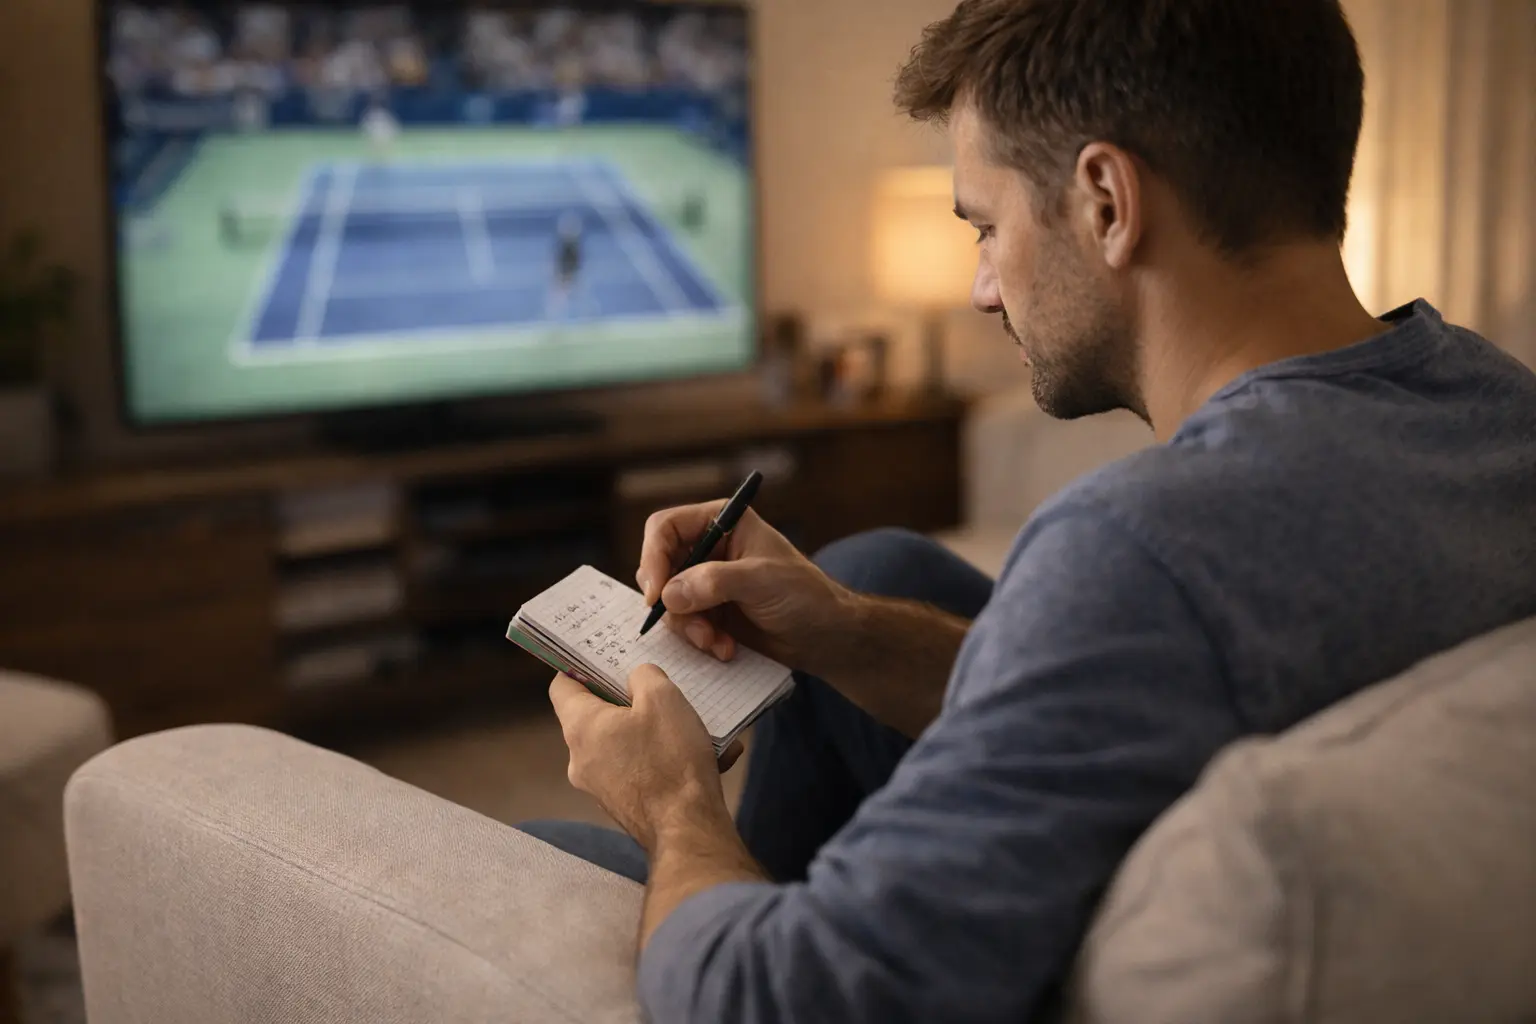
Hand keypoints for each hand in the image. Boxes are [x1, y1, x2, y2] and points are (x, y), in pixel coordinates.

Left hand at [549, 666, 740, 850]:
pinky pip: (642, 770)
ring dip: (653, 731)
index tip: (605, 658)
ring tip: (691, 723)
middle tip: (657, 688)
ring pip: (623, 744)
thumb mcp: (663, 699)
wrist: (687, 829)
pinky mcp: (624, 805)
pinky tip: (710, 755)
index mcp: (581, 727)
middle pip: (596, 716)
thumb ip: (644, 676)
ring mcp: (600, 787)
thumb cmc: (669, 759)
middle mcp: (580, 759)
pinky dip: (666, 760)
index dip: (580, 667)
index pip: (561, 686)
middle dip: (627, 700)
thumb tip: (637, 679)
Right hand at [637, 501, 853, 673]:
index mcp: (721, 522)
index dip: (653, 558)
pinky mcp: (708, 611)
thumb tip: (669, 594)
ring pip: (667, 601)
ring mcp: (705, 581)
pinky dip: (698, 639)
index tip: (656, 594)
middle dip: (672, 602)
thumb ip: (715, 582)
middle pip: (658, 566)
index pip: (665, 527)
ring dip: (688, 627)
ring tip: (716, 643)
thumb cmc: (805, 596)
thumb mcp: (762, 581)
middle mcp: (707, 547)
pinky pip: (681, 624)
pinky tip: (725, 649)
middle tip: (694, 627)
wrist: (826, 637)